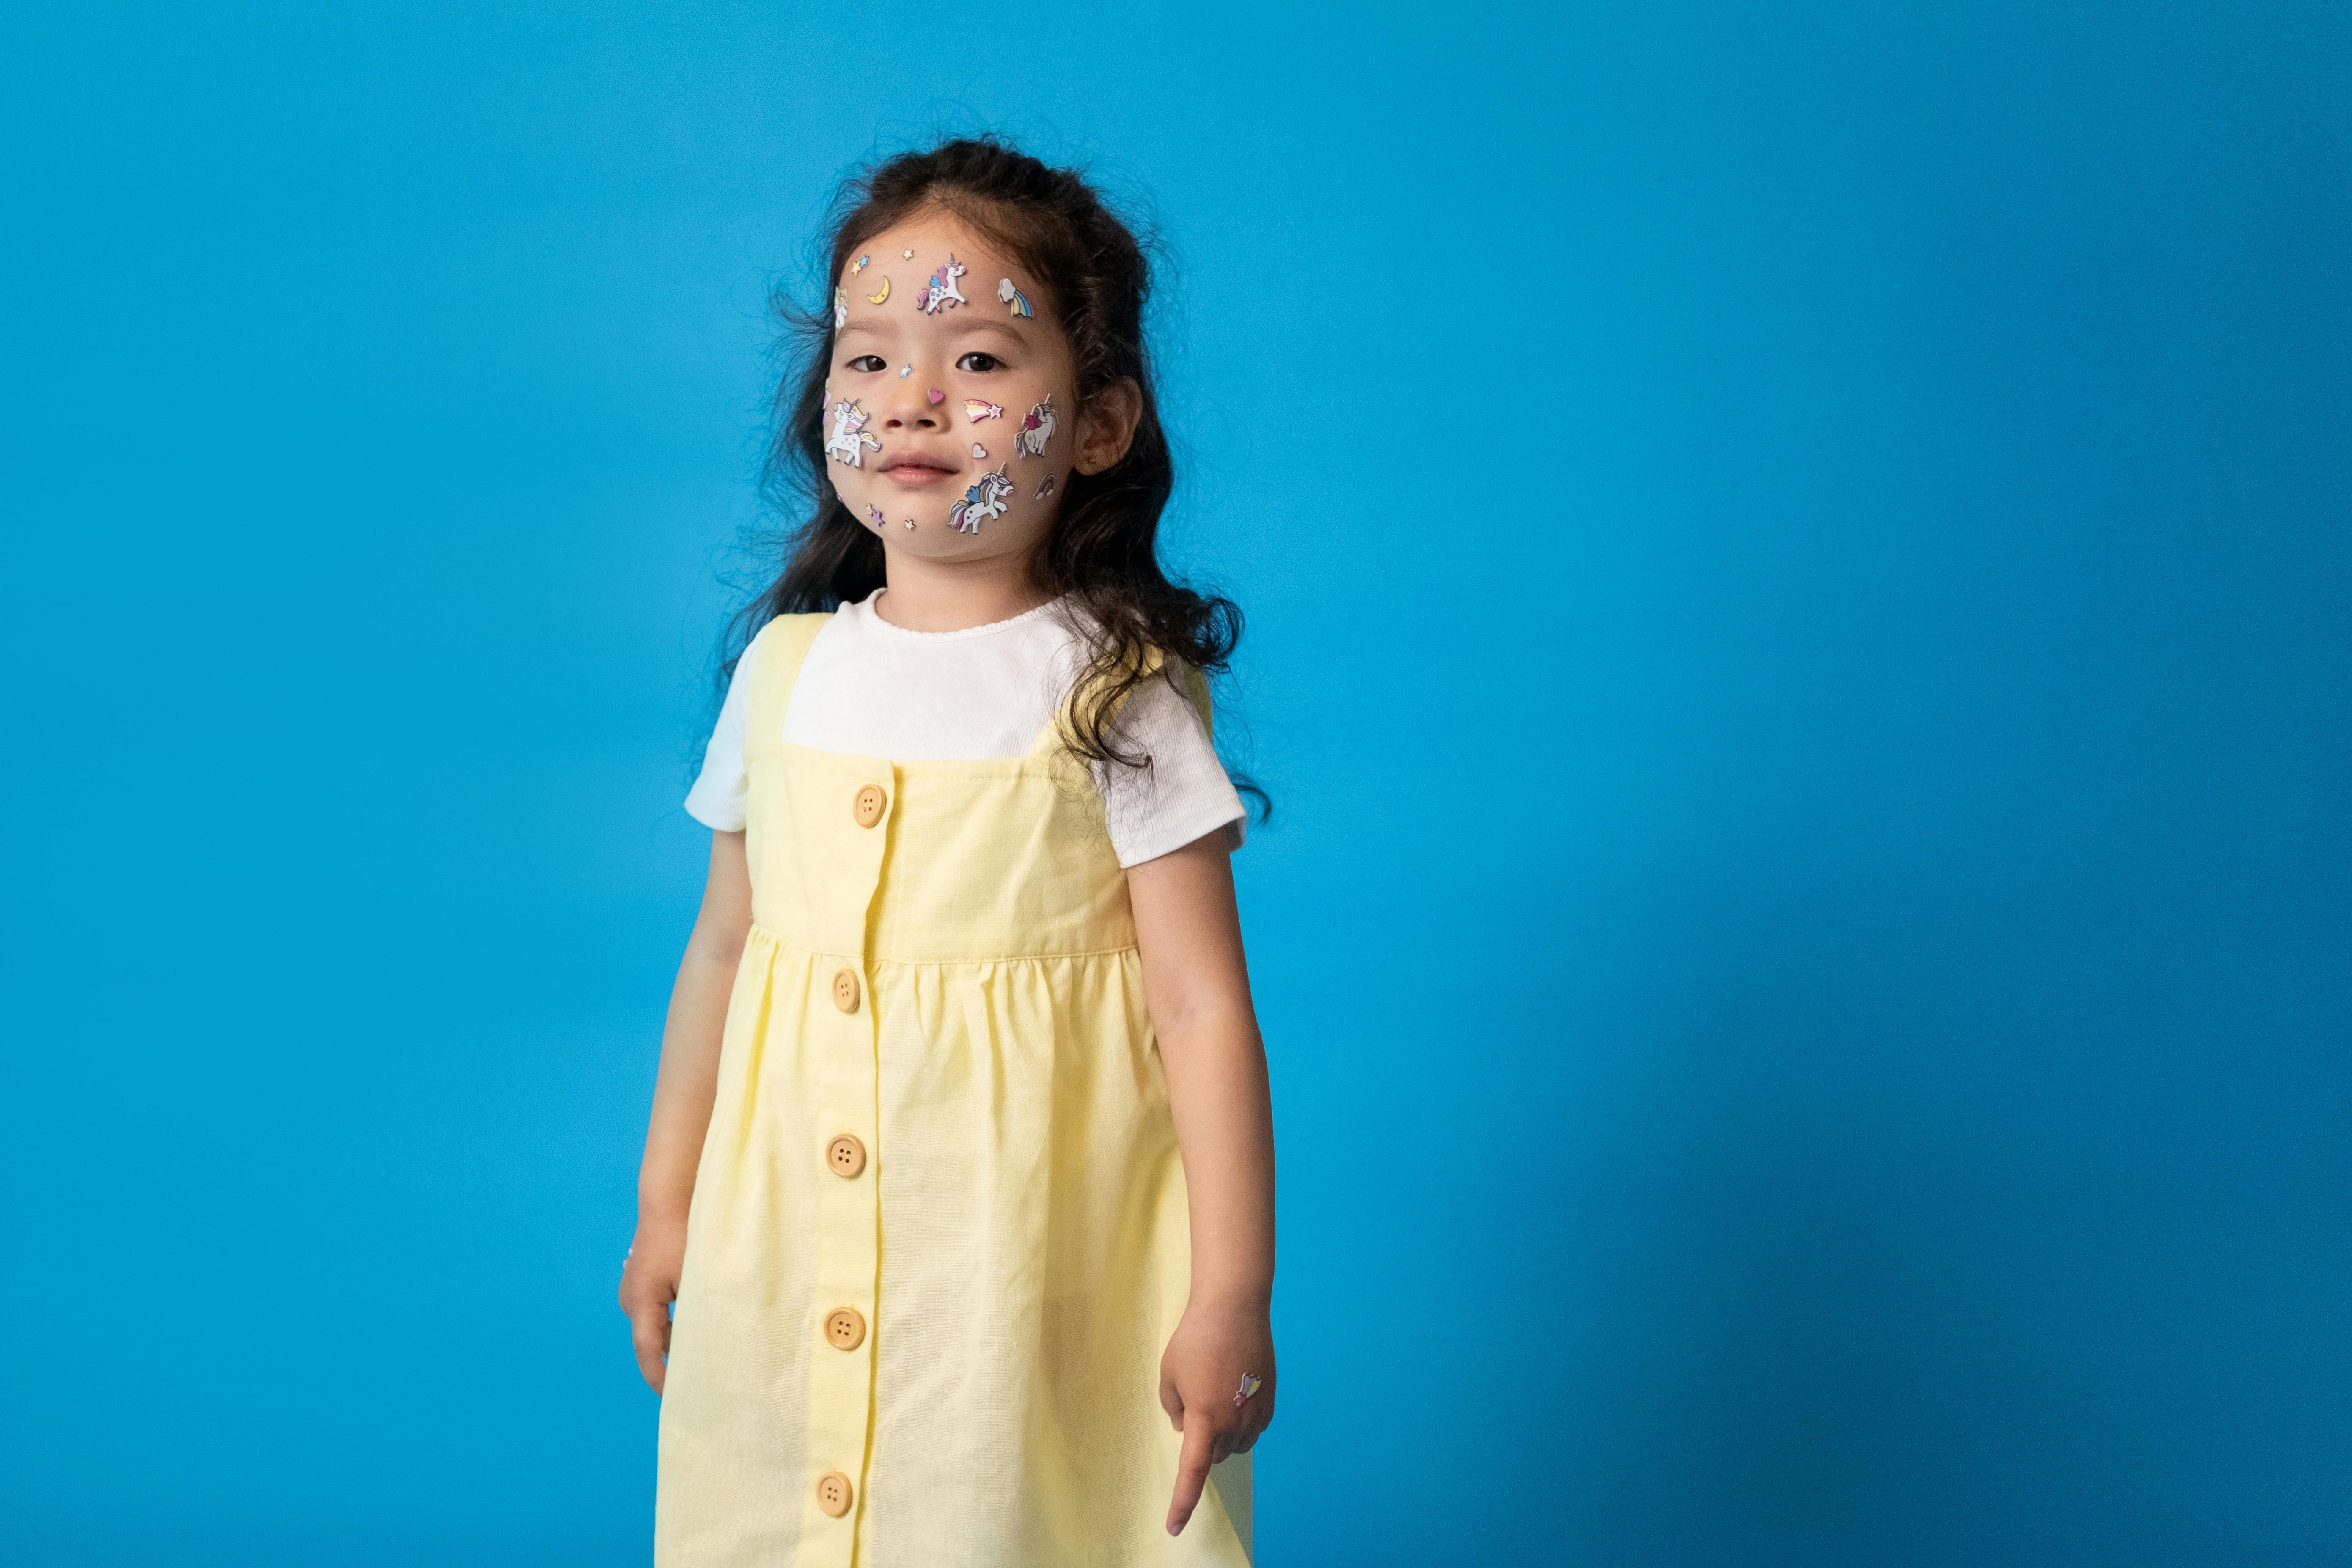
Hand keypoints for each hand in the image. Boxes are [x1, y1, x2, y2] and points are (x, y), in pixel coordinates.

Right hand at [619, 1213, 686, 1393]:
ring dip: (674, 1341)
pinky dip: (673, 1324)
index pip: (648, 1351)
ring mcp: (633, 1291)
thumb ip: (698, 1311)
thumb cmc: (685, 1235)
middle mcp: (630, 1300)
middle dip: (672, 1362)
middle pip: (651, 1342)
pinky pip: (656, 1314)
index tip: (672, 1399)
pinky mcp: (641, 1284)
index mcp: (640, 1302)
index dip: (660, 1378)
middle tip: (698, 1386)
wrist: (668, 1199)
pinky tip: (695, 1330)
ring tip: (702, 1361)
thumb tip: (706, 1343)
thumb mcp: (696, 1277)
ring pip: (655, 1328)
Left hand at [1158, 1295, 1275, 1535]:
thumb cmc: (1195, 1338)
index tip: (1174, 1527)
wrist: (1235, 1307)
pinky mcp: (1270, 1402)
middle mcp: (1234, 1423)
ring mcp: (1256, 1413)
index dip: (1182, 1503)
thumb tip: (1186, 1427)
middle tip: (1192, 1402)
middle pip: (1213, 1456)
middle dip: (1200, 1443)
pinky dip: (1239, 1422)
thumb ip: (1174, 1408)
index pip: (1191, 1472)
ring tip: (1213, 1392)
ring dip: (1221, 1434)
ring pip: (1235, 1445)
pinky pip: (1252, 1429)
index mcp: (1204, 1419)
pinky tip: (1233, 1391)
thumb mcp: (1168, 1374)